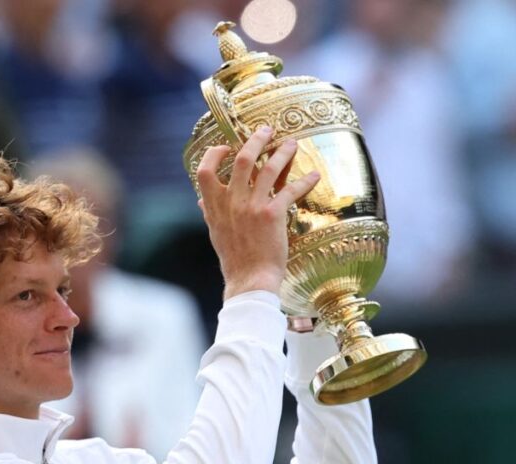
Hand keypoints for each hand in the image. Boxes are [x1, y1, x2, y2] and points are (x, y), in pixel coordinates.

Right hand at [196, 126, 320, 299]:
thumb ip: (210, 212)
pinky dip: (304, 181)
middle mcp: (231, 202)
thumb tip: (201, 199)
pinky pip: (290, 190)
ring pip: (268, 168)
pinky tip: (314, 176)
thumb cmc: (235, 260)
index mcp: (215, 206)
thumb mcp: (215, 234)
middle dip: (256, 139)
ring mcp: (251, 206)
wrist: (250, 281)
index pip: (204, 171)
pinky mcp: (272, 214)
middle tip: (267, 130)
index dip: (214, 154)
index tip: (226, 146)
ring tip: (292, 144)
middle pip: (241, 158)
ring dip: (282, 152)